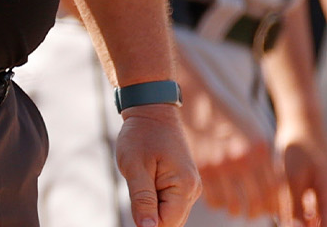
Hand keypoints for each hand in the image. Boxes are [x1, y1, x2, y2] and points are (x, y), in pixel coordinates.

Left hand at [114, 103, 200, 226]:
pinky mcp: (183, 183)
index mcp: (184, 187)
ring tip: (142, 179)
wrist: (151, 111)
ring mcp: (189, 187)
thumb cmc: (141, 135)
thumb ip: (142, 200)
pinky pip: (168, 202)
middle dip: (149, 215)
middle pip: (170, 221)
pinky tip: (146, 179)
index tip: (134, 208)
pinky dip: (154, 198)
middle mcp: (193, 190)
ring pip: (169, 213)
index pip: (167, 223)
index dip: (148, 224)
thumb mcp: (135, 167)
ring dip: (151, 205)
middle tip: (136, 187)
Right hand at [180, 78, 277, 218]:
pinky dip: (216, 203)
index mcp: (259, 151)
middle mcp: (241, 160)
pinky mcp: (200, 168)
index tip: (268, 208)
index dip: (272, 206)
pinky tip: (217, 194)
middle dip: (254, 213)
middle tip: (250, 212)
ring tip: (234, 206)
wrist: (195, 100)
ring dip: (235, 210)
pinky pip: (213, 200)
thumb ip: (264, 161)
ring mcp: (219, 166)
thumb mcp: (253, 132)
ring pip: (233, 206)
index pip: (274, 192)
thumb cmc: (226, 117)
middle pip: (255, 204)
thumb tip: (274, 191)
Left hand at [274, 123, 326, 226]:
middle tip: (281, 217)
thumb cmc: (297, 147)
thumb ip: (294, 208)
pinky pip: (311, 211)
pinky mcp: (321, 192)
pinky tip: (282, 204)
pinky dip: (297, 212)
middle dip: (301, 226)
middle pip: (322, 226)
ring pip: (315, 220)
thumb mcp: (291, 179)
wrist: (303, 124)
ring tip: (280, 208)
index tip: (288, 226)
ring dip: (298, 220)